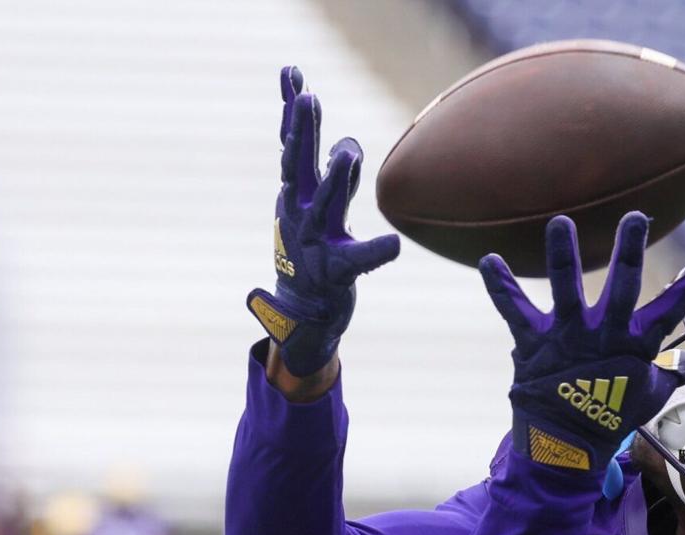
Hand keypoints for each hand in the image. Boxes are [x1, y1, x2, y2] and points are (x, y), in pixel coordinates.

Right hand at [246, 66, 399, 376]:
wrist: (302, 311)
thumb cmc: (315, 254)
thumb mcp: (325, 210)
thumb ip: (337, 176)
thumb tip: (345, 143)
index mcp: (298, 195)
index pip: (294, 143)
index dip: (293, 110)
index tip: (292, 74)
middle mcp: (302, 213)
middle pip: (300, 164)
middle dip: (303, 131)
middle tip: (307, 97)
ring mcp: (315, 242)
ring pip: (325, 205)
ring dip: (336, 179)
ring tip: (348, 153)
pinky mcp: (335, 272)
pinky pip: (358, 260)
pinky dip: (375, 252)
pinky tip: (393, 245)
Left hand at [480, 212, 684, 471]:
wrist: (566, 445)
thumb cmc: (613, 415)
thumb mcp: (651, 394)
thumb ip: (677, 372)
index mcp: (635, 344)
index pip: (670, 309)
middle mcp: (602, 334)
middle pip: (621, 286)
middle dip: (628, 250)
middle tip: (635, 217)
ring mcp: (566, 337)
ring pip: (565, 289)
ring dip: (562, 255)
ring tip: (560, 223)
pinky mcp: (533, 343)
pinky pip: (514, 310)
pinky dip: (500, 285)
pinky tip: (488, 259)